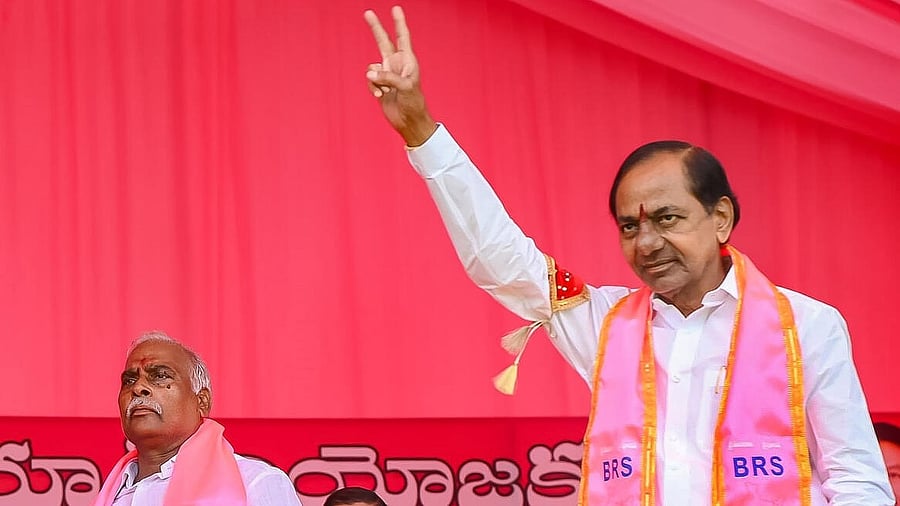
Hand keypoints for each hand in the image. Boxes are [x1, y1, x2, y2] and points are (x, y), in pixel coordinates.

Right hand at [364, 6, 436, 146]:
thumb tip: (371, 73)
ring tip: (384, 91)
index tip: (396, 8)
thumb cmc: (414, 103)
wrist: (408, 121)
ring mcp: (386, 74)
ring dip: (375, 79)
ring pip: (372, 67)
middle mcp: (396, 64)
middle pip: (383, 41)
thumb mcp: (405, 87)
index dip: (399, 22)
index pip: (402, 37)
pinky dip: (372, 88)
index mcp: (407, 61)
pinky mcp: (379, 85)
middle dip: (376, 27)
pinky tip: (380, 96)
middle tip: (368, 12)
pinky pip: (369, 80)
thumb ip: (388, 77)